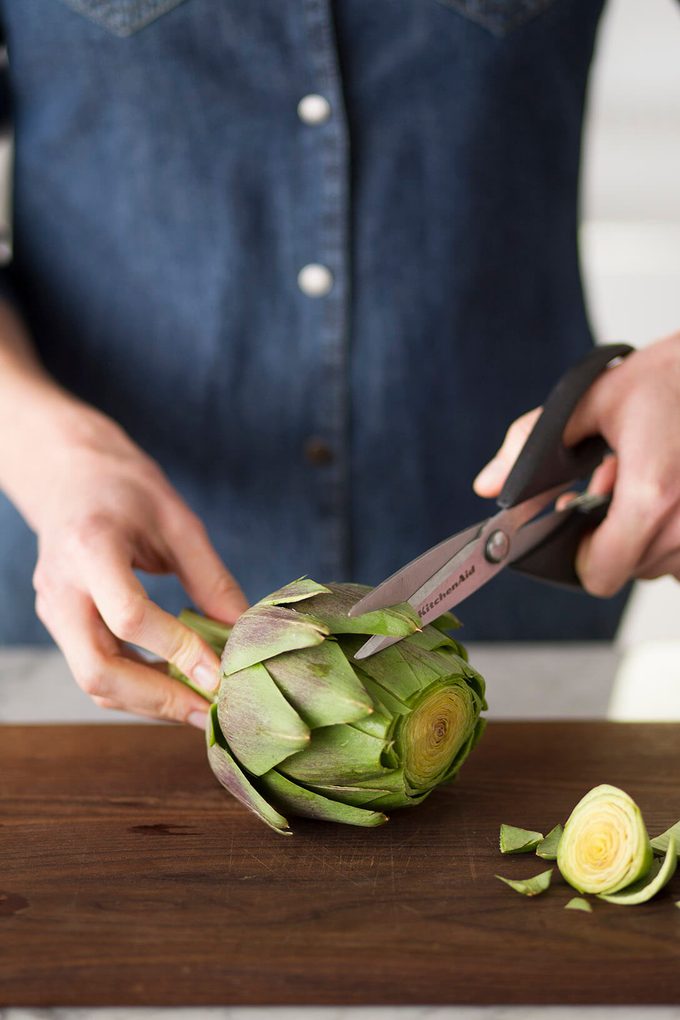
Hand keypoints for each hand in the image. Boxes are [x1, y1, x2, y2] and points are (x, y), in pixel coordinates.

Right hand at [27, 405, 247, 726]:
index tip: (221, 673)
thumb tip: (244, 633)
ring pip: (92, 680)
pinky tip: (174, 689)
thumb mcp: (179, 521)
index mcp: (91, 548)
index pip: (129, 616)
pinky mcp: (59, 623)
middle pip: (97, 669)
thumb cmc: (124, 487)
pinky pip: (94, 669)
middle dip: (157, 700)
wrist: (67, 474)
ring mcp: (53, 610)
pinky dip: (134, 687)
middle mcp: (61, 587)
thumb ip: (211, 579)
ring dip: (147, 702)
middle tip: (209, 712)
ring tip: (200, 709)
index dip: (178, 651)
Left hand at [473, 333, 679, 595]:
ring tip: (639, 477)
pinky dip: (668, 528)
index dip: (577, 556)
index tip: (577, 523)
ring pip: (657, 562)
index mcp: (649, 496)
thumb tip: (487, 486)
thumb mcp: (591, 399)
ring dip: (640, 530)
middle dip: (607, 533)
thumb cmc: (669, 378)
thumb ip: (531, 444)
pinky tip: (665, 488)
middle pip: (626, 570)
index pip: (599, 576)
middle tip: (609, 481)